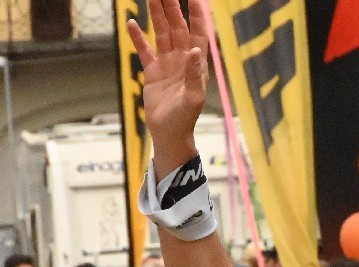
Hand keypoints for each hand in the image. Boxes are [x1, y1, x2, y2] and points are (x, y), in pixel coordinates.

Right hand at [128, 0, 209, 174]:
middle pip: (177, 28)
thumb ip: (194, 74)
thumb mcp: (193, 97)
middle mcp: (182, 60)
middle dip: (172, 8)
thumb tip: (195, 50)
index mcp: (196, 64)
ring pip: (161, 33)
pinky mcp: (152, 72)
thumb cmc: (184, 118)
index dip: (197, 15)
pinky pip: (145, 50)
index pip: (198, 33)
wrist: (168, 133)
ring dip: (157, 15)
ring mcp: (167, 64)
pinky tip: (131, 22)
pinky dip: (138, 37)